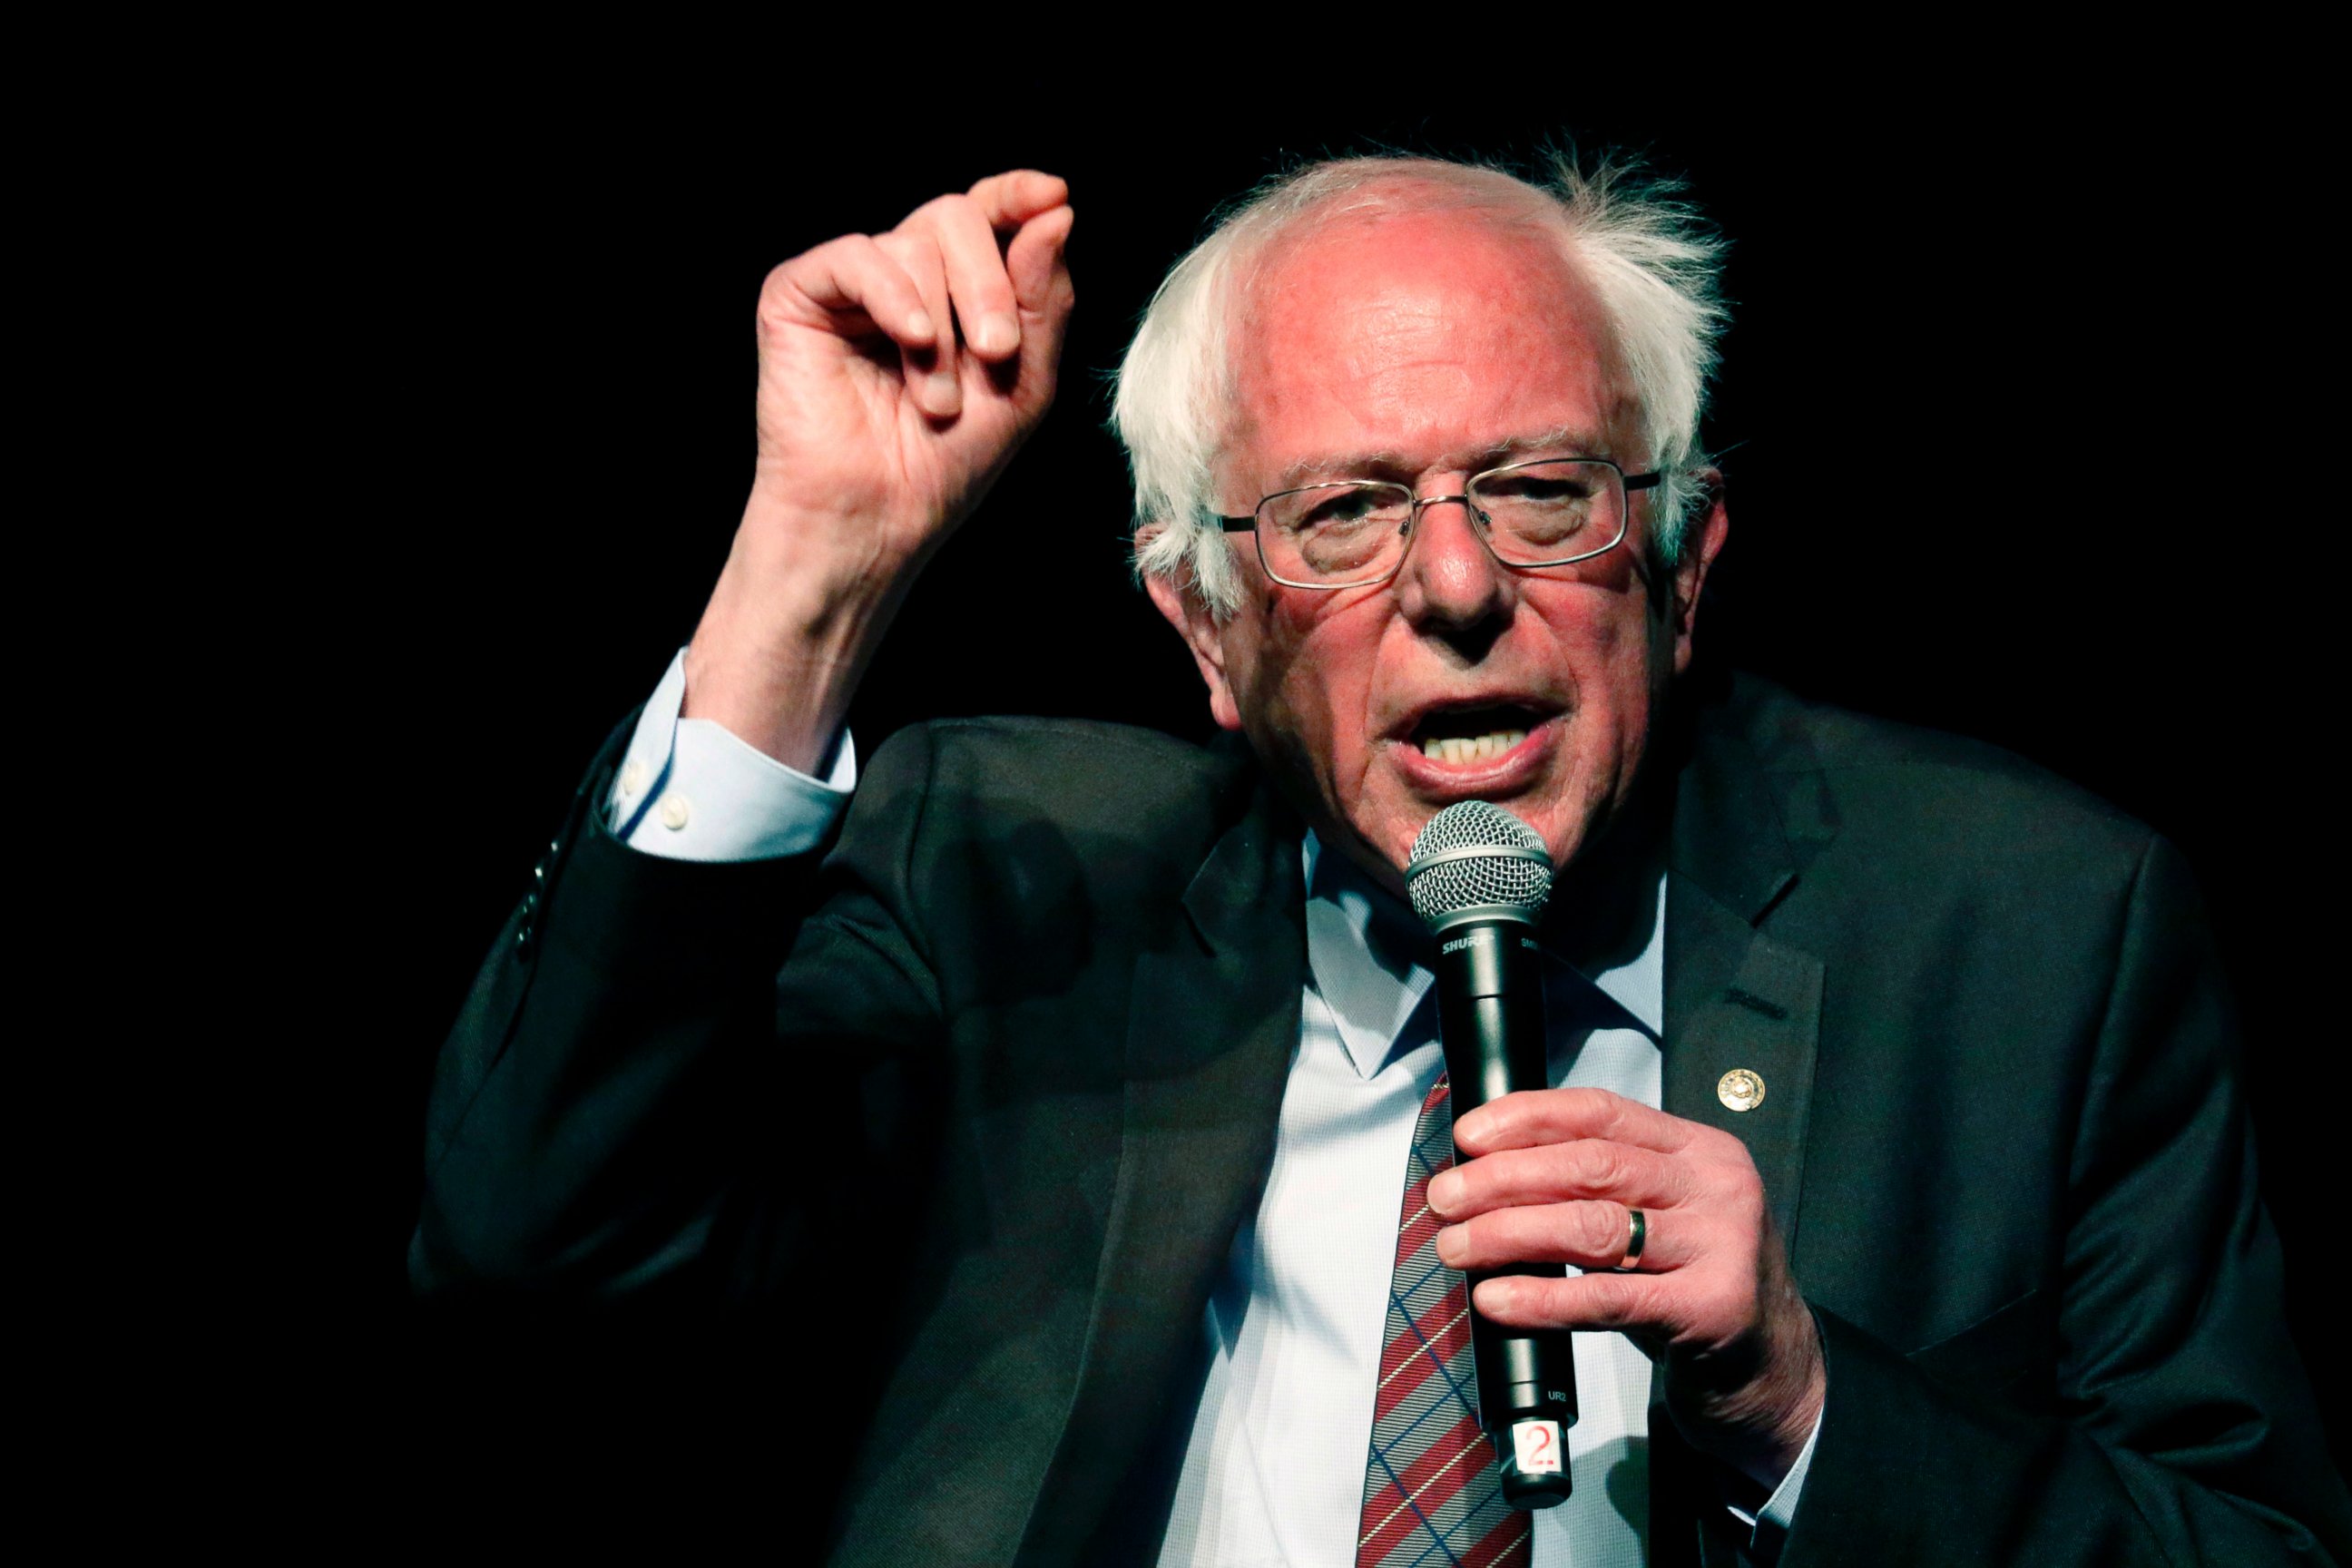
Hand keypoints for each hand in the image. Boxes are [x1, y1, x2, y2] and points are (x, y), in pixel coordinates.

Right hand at [685, 171, 1075, 769]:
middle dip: (989, 284)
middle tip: (998, 353)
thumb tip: (1054, 210)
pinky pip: (857, 257)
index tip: (1052, 195)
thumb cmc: (946, 465)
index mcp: (956, 290)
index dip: (1017, 195)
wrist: (877, 520)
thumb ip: (1042, 299)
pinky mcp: (800, 296)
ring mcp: (851, 285)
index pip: (988, 213)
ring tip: (936, 401)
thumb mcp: (1024, 382)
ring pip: (914, 242)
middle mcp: (904, 278)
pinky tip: (911, 342)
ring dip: (942, 330)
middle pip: (956, 218)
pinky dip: (894, 297)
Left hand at [1427, 1087, 1825, 1488]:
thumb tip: (1484, 1173)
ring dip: (1509, 1233)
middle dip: (1502, 1179)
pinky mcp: (1711, 1307)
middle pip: (1590, 1166)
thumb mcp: (1658, 1216)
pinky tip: (1497, 1299)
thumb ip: (1595, 1188)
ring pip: (1593, 1226)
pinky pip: (1607, 1297)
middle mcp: (1714, 1186)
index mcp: (1697, 1148)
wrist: (1770, 1367)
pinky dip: (1542, 1297)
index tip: (1468, 1135)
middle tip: (1444, 1199)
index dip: (1528, 1117)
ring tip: (1456, 1247)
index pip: (1601, 1113)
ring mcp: (1720, 1245)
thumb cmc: (1692, 1282)